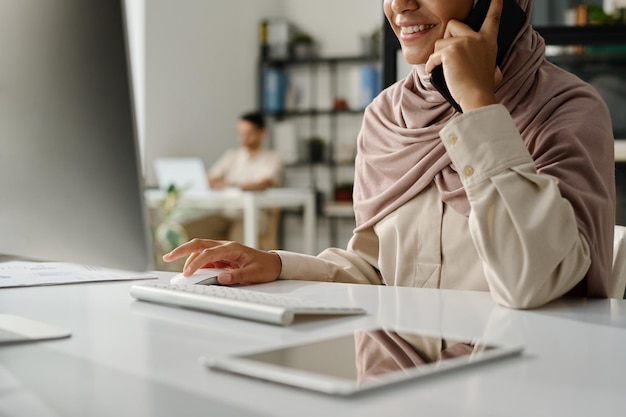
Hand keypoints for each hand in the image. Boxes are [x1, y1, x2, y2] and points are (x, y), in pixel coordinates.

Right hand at [162, 239, 281, 284]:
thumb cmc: (265, 267)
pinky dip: (195, 262)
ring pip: (200, 249)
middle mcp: (225, 246)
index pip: (208, 253)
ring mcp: (223, 251)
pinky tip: (190, 270)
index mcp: (232, 248)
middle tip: (166, 256)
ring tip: (177, 267)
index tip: (187, 273)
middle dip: (182, 249)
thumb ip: (238, 277)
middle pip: (199, 244)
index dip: (195, 262)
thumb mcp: (254, 274)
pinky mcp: (222, 257)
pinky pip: (205, 257)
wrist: (274, 264)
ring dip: (187, 257)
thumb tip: (221, 278)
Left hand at [425, 0, 502, 111]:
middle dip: (446, 38)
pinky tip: (434, 72)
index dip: (495, 5)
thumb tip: (495, 72)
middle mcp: (477, 38)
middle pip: (452, 24)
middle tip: (450, 56)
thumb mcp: (492, 70)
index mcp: (488, 42)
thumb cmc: (482, 88)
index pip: (492, 18)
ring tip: (447, 69)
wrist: (477, 97)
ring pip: (440, 42)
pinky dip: (431, 65)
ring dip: (438, 55)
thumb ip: (487, 61)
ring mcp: (464, 43)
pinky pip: (433, 55)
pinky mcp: (450, 51)